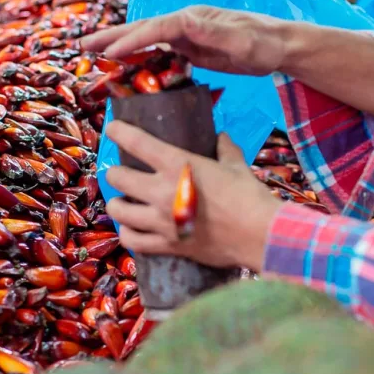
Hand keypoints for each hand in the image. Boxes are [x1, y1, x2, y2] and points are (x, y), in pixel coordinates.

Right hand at [80, 5, 288, 75]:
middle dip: (112, 37)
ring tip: (93, 53)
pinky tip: (125, 66)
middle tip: (83, 46)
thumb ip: (212, 30)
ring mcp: (185, 35)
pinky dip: (137, 56)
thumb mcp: (240, 38)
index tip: (110, 54)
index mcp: (193, 18)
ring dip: (119, 46)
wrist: (279, 45)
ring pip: (145, 39)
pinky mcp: (189, 48)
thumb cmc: (263, 41)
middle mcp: (185, 22)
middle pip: (142, 28)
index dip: (132, 40)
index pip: (156, 28)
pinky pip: (157, 52)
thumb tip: (183, 20)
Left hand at [104, 121, 281, 269]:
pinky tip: (132, 229)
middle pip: (118, 177)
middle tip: (121, 173)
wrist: (260, 235)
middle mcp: (162, 191)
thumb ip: (224, 149)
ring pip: (118, 210)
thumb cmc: (249, 195)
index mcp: (177, 165)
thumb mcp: (236, 165)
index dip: (118, 132)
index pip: (137, 142)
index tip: (112, 128)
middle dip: (115, 173)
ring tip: (123, 202)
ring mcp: (161, 220)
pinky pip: (133, 241)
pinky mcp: (167, 244)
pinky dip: (129, 234)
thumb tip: (221, 137)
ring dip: (117, 204)